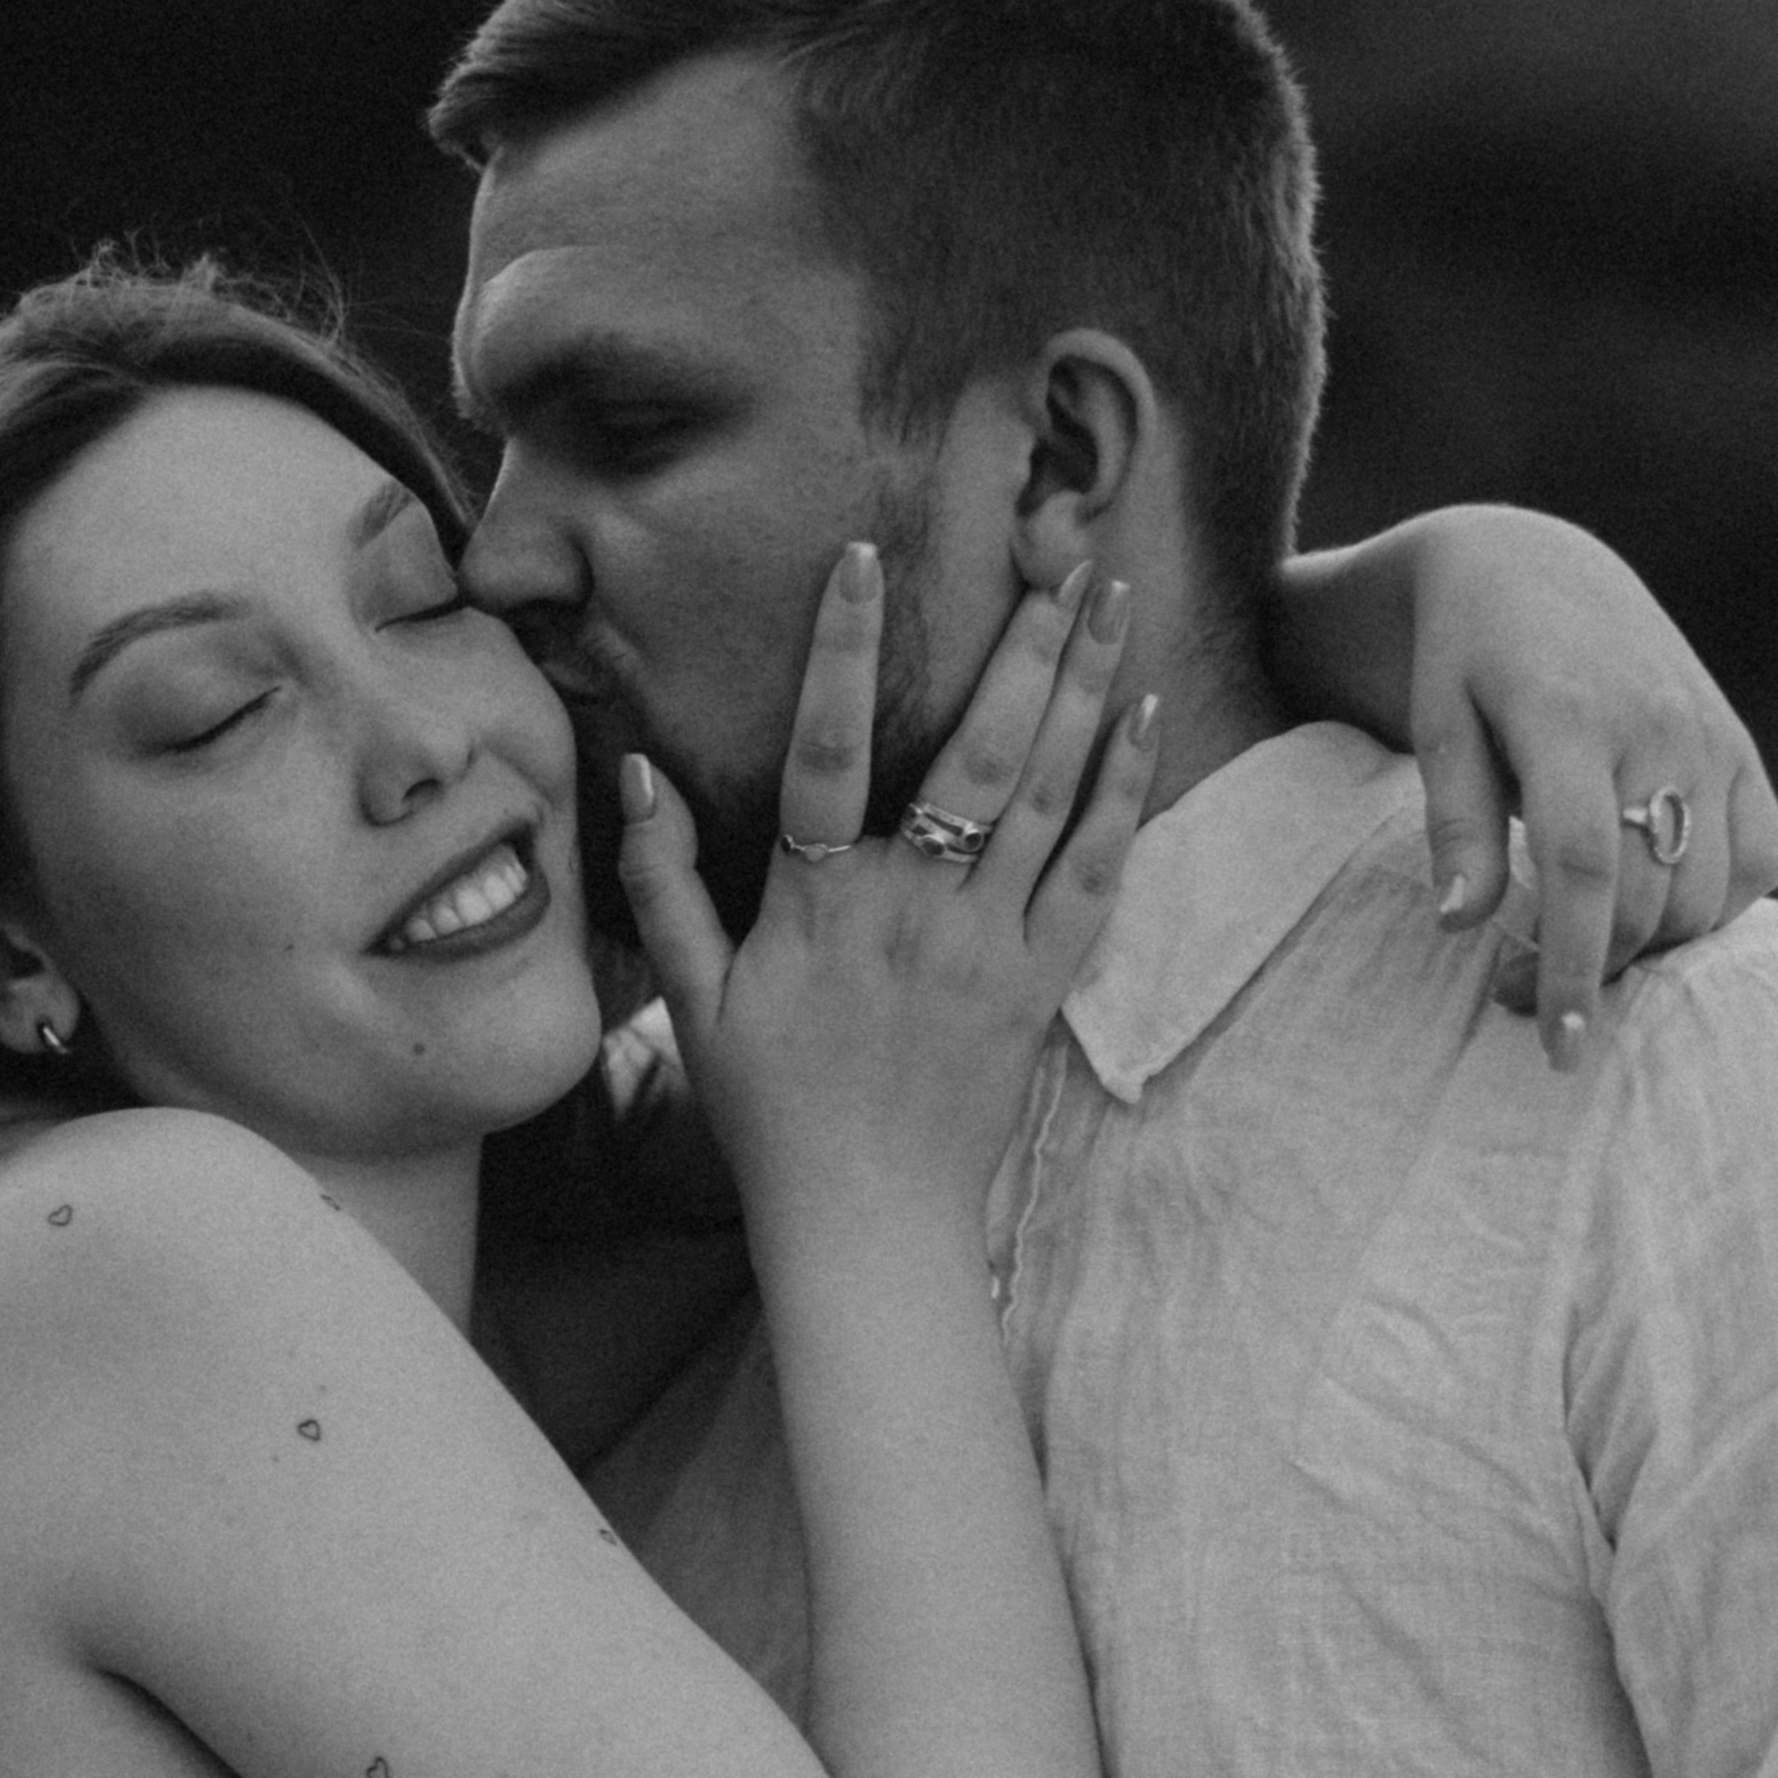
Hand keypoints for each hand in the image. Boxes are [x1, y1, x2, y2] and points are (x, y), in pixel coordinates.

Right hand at [617, 548, 1157, 1237]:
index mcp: (818, 906)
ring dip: (1085, 692)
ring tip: (1111, 602)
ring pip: (1048, 798)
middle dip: (1024, 647)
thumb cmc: (769, 1111)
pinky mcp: (1041, 985)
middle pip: (977, 755)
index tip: (863, 558)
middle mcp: (912, 911)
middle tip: (1060, 558)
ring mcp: (987, 947)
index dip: (844, 649)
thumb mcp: (691, 999)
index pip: (828, 748)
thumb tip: (635, 772)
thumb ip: (659, 882)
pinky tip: (1142, 722)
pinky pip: (1095, 875)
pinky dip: (1123, 795)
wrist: (866, 1219)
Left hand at [1406, 510, 1777, 1063]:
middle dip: (1594, 970)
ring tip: (1574, 952)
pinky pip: (1760, 857)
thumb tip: (1461, 922)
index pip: (1586, 867)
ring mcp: (1711, 737)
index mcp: (1571, 718)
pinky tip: (1650, 911)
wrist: (1535, 570)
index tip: (1556, 1042)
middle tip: (1517, 993)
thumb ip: (1454, 822)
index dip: (1575, 963)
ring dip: (1650, 948)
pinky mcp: (1740, 747)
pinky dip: (1716, 907)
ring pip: (1708, 892)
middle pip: (1649, 895)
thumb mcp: (1436, 724)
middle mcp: (1659, 727)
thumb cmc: (1464, 657)